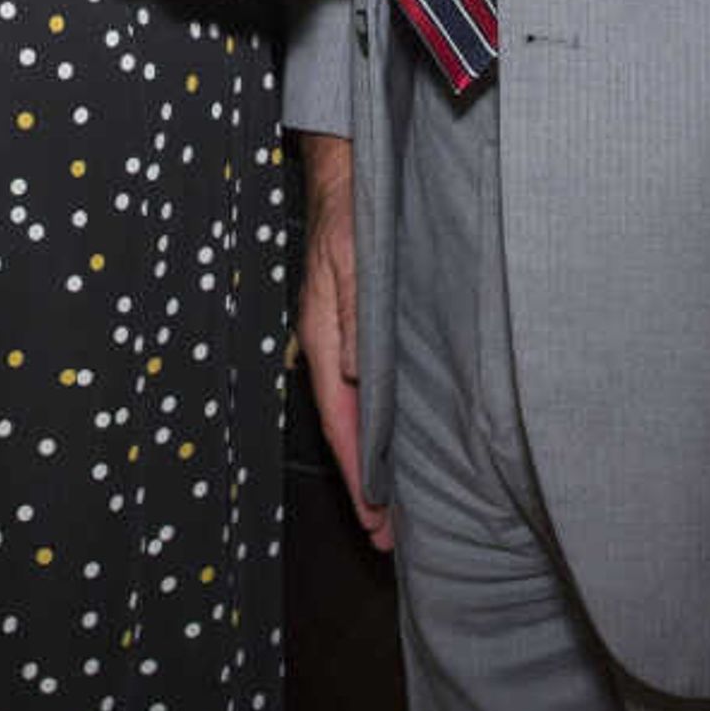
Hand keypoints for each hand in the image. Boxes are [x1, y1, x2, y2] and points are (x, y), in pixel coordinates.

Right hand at [296, 131, 391, 550]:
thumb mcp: (354, 259)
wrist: (346, 172)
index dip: (358, 471)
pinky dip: (370, 426)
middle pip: (345, 428)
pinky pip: (359, 391)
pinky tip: (385, 441)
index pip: (342, 419)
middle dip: (363, 484)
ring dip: (367, 461)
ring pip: (353, 414)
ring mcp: (338, 339)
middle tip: (385, 538)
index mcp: (323, 336)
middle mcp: (328, 346)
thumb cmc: (352, 213)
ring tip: (386, 509)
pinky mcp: (351, 329)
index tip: (377, 519)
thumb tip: (356, 377)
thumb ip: (355, 315)